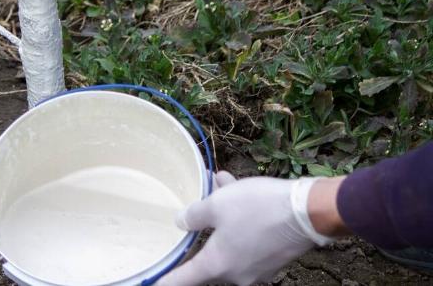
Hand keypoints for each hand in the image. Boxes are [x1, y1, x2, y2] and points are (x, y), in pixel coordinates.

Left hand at [156, 172, 342, 285]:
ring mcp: (257, 268)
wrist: (308, 211)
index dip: (166, 281)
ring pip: (229, 241)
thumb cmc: (258, 208)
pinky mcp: (272, 257)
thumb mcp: (217, 205)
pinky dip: (239, 218)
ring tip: (220, 184)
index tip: (151, 283)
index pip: (183, 280)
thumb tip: (180, 222)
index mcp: (218, 265)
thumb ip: (193, 216)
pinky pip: (247, 239)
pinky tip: (236, 186)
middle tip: (192, 212)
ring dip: (222, 216)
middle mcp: (237, 274)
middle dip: (201, 231)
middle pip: (208, 257)